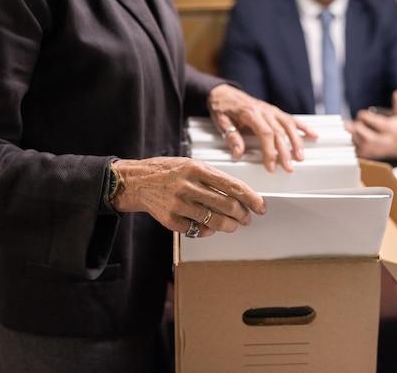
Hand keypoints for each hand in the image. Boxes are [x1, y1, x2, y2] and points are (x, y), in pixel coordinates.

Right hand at [110, 157, 265, 237]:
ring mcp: (178, 204)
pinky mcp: (170, 220)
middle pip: (227, 206)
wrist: (136, 181)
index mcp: (197, 168)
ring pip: (214, 221)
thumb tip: (239, 195)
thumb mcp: (191, 164)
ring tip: (232, 225)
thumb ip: (214, 178)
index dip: (251, 199)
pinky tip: (209, 227)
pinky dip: (207, 231)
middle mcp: (188, 186)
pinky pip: (198, 230)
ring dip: (229, 226)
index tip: (261, 207)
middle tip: (246, 218)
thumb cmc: (167, 171)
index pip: (233, 186)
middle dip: (242, 215)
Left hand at [207, 84, 317, 172]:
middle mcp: (264, 111)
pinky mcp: (275, 111)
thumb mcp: (221, 122)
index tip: (271, 165)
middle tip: (289, 167)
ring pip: (288, 126)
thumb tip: (238, 152)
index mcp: (250, 113)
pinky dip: (303, 127)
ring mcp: (271, 111)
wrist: (224, 92)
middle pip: (279, 133)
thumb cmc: (222, 107)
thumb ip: (231, 136)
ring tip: (301, 156)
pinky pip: (291, 119)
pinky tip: (313, 135)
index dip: (270, 151)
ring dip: (297, 142)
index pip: (265, 133)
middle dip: (285, 152)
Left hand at [345, 90, 396, 159]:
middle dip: (356, 127)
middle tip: (351, 122)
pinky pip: (355, 150)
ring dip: (351, 134)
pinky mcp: (368, 155)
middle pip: (364, 135)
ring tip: (348, 128)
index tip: (361, 114)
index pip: (375, 123)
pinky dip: (350, 142)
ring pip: (358, 142)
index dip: (364, 116)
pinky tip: (349, 136)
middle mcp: (382, 141)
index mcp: (390, 130)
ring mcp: (375, 149)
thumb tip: (396, 93)